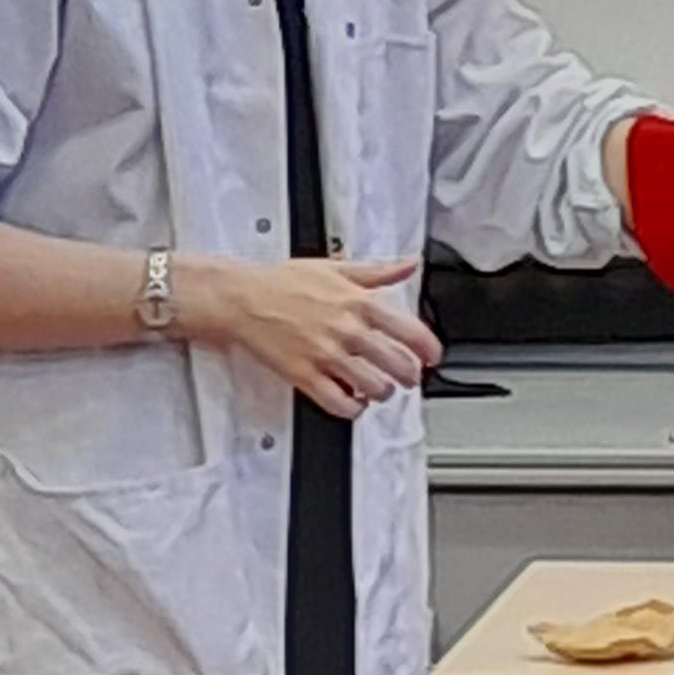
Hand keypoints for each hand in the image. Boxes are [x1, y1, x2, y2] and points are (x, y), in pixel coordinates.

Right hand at [186, 255, 442, 415]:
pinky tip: (354, 401)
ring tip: (378, 387)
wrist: (241, 298)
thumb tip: (407, 265)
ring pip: (374, 388)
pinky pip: (340, 404)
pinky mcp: (305, 375)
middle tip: (407, 377)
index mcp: (358, 302)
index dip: (429, 350)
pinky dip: (354, 408)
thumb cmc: (283, 283)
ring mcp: (326, 355)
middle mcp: (347, 330)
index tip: (432, 357)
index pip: (410, 331)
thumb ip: (377, 271)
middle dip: (409, 376)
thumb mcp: (335, 268)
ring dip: (383, 392)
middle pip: (398, 365)